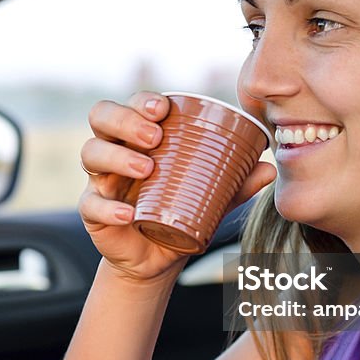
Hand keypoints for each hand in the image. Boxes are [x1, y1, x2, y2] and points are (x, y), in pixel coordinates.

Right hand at [78, 91, 276, 285]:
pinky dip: (107, 208)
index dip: (141, 101)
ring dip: (117, 156)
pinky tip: (127, 213)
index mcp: (139, 138)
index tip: (163, 108)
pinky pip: (90, 205)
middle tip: (154, 136)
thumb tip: (268, 168)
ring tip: (146, 168)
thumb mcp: (211, 197)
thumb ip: (236, 184)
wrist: (158, 258)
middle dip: (125, 120)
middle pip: (101, 118)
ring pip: (90, 153)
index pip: (131, 105)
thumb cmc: (180, 213)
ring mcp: (101, 181)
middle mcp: (115, 152)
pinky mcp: (93, 213)